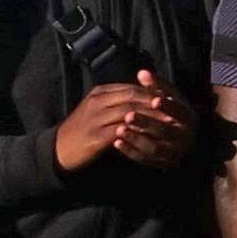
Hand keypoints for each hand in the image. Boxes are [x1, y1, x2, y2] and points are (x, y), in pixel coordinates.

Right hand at [55, 72, 191, 172]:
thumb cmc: (83, 129)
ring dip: (152, 118)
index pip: (132, 88)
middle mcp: (98, 102)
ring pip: (130, 113)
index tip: (173, 99)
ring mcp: (96, 118)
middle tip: (178, 110)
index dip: (153, 93)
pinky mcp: (95, 136)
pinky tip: (153, 138)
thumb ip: (118, 102)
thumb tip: (146, 99)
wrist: (58, 149)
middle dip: (156, 104)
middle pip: (133, 98)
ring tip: (171, 124)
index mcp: (100, 93)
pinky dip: (139, 133)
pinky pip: (122, 132)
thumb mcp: (99, 110)